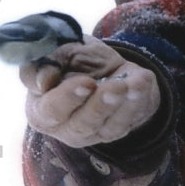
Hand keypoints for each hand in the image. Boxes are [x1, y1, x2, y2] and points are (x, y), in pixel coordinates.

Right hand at [21, 35, 160, 147]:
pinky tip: (143, 81)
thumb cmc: (70, 60)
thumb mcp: (56, 53)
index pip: (51, 111)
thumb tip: (43, 81)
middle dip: (101, 105)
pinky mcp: (120, 127)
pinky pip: (133, 117)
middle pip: (83, 125)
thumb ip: (43, 65)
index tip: (86, 82)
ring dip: (126, 104)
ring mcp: (96, 132)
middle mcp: (66, 128)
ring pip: (112, 126)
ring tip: (133, 84)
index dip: (68, 98)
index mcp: (41, 111)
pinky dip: (140, 99)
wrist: (100, 62)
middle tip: (116, 86)